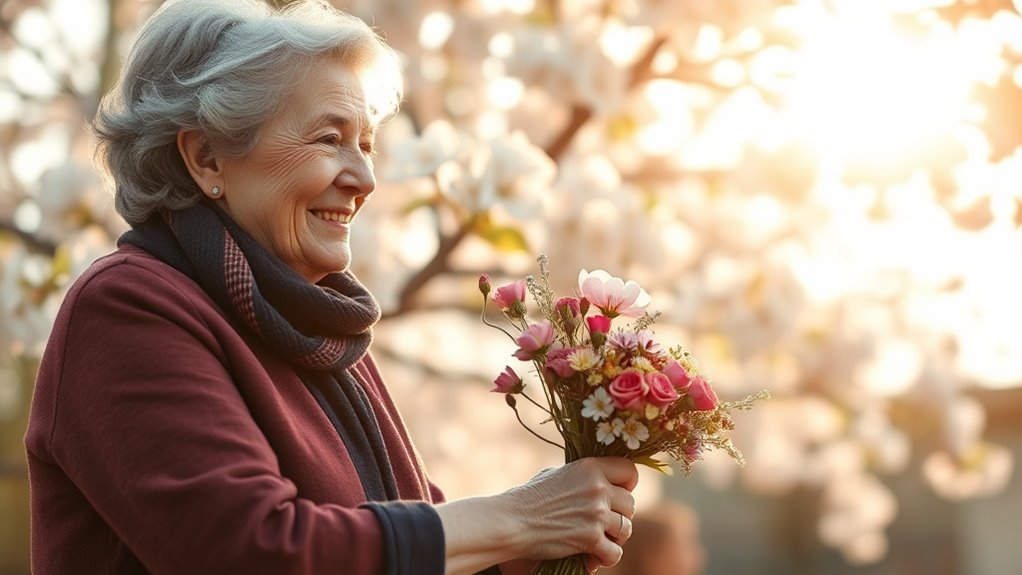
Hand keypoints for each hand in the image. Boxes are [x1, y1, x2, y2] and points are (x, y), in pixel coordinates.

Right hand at [502, 457, 637, 569]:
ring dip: (615, 538)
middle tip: (604, 523)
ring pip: (626, 529)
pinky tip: (594, 556)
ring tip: (600, 539)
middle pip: (630, 504)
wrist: (512, 521)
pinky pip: (615, 552)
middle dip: (620, 516)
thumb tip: (600, 480)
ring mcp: (595, 514)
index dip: (628, 485)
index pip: (630, 472)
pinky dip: (606, 557)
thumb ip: (581, 476)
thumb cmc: (529, 498)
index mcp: (590, 467)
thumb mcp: (555, 474)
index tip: (618, 494)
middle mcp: (597, 488)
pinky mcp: (590, 538)